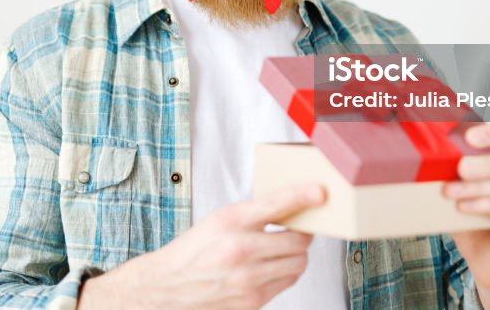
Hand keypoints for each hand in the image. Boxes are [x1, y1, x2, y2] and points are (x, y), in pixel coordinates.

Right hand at [78, 182, 325, 309]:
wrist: (169, 286)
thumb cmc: (195, 249)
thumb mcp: (220, 219)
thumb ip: (255, 213)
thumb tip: (295, 206)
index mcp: (230, 220)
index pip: (276, 204)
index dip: (303, 195)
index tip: (320, 191)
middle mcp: (240, 248)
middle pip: (299, 240)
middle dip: (303, 234)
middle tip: (297, 229)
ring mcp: (247, 278)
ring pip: (299, 263)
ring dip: (297, 255)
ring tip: (283, 249)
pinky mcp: (252, 301)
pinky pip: (287, 282)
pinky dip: (286, 272)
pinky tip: (270, 267)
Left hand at [443, 123, 489, 308]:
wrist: (489, 264)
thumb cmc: (475, 221)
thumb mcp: (460, 189)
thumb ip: (452, 168)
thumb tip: (422, 150)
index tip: (471, 135)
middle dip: (489, 161)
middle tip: (460, 166)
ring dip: (478, 186)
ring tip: (450, 191)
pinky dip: (483, 205)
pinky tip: (462, 207)